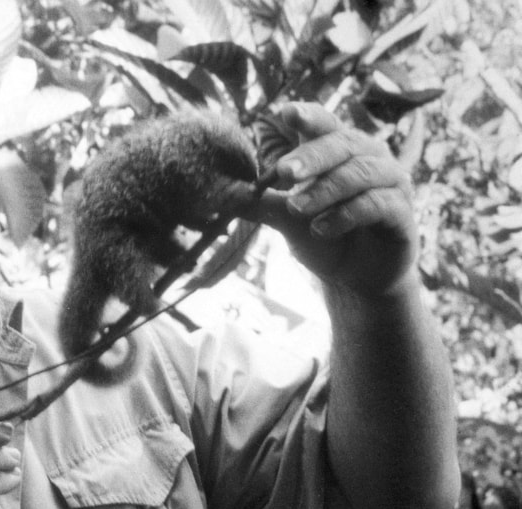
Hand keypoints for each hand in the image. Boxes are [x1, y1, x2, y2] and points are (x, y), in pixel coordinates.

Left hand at [248, 102, 418, 296]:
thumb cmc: (323, 237)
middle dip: (311, 156)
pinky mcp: (402, 211)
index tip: (286, 111)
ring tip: (296, 209)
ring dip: (324, 190)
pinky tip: (321, 229)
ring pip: (359, 173)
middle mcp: (369, 157)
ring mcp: (391, 182)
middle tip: (283, 172)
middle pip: (342, 143)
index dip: (308, 115)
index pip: (324, 123)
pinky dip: (346, 214)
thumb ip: (262, 204)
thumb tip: (224, 194)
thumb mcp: (287, 219)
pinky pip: (376, 203)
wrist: (355, 278)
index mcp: (340, 150)